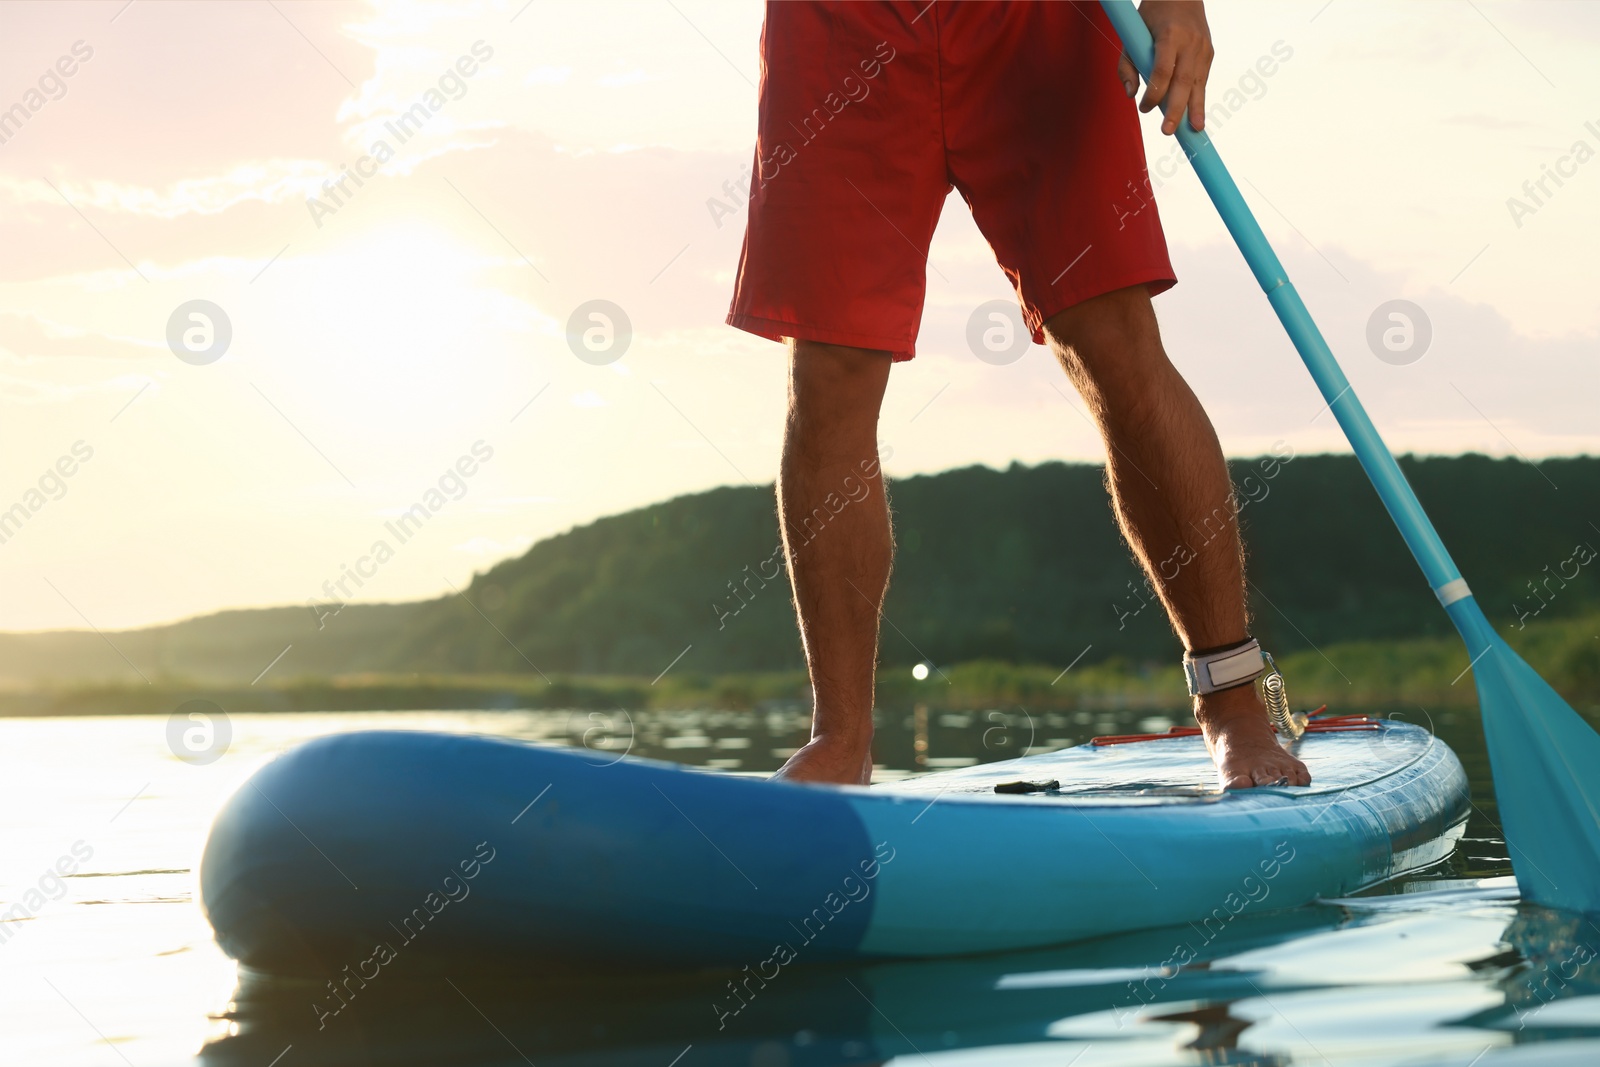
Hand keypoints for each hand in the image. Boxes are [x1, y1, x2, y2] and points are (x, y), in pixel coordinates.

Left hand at [1115, 0, 1214, 135]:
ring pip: (1198, 83)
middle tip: (1168, 131)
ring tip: (1194, 131)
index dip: (1154, 93)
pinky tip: (1197, 118)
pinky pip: (1202, 80)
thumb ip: (1126, 65)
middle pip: (1183, 81)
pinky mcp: (1208, 54)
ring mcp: (1203, 48)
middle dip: (1176, 108)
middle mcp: (1190, 42)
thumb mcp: (1132, 35)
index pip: (1163, 70)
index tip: (1144, 108)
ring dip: (1195, 108)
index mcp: (1169, 35)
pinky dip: (1198, 99)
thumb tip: (1130, 95)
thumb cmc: (1151, 16)